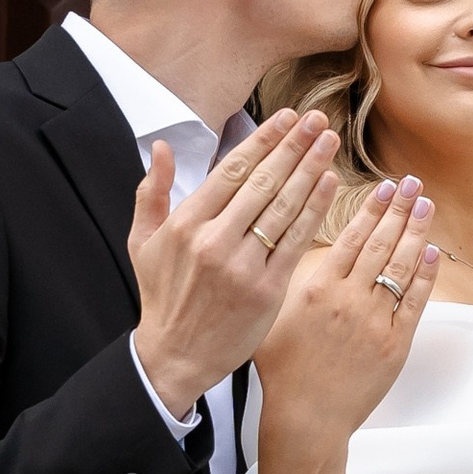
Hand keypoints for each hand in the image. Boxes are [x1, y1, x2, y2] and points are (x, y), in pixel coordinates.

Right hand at [125, 109, 337, 421]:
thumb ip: (151, 192)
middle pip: (263, 182)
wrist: (176, 356)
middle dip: (293, 146)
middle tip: (318, 120)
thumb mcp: (143, 242)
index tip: (286, 117)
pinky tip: (329, 186)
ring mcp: (243, 266)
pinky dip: (314, 211)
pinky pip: (296, 242)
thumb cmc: (163, 297)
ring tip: (328, 143)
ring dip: (310, 170)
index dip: (263, 140)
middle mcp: (214, 241)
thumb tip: (161, 147)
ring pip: (283, 207)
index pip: (231, 171)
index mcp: (186, 224)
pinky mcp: (267, 290)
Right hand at [252, 176, 440, 460]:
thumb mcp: (274, 318)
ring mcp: (374, 321)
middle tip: (413, 183)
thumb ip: (292, 282)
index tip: (385, 186)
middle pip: (380, 243)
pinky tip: (432, 252)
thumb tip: (302, 248)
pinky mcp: (394, 344)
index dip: (371, 209)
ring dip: (416, 233)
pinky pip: (414, 302)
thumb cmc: (283, 371)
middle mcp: (347, 299)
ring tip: (426, 206)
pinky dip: (424, 276)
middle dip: (399, 209)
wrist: (306, 418)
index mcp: (317, 289)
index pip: (350, 237)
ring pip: (400, 267)